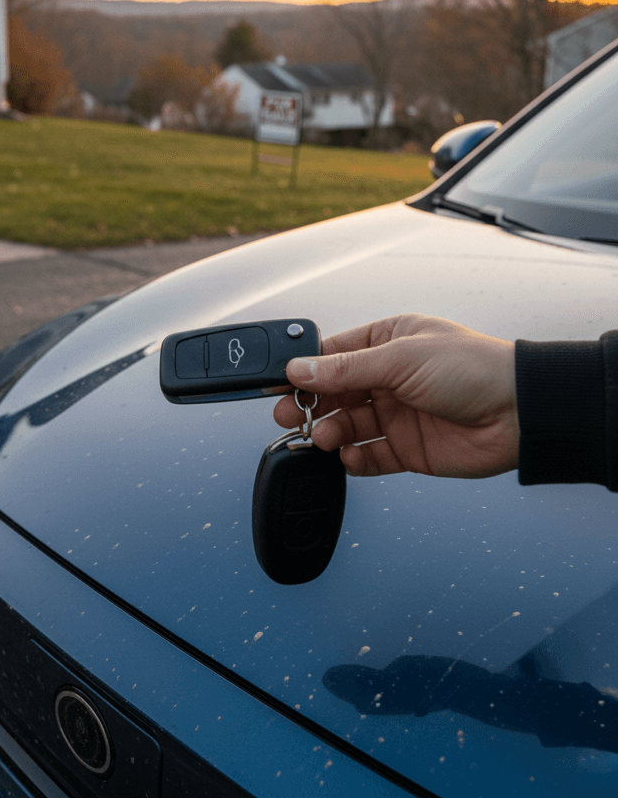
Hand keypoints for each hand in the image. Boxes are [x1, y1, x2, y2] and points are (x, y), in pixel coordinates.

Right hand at [272, 314, 519, 479]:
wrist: (522, 413)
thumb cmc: (474, 368)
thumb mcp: (400, 357)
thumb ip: (344, 368)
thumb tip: (298, 369)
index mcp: (386, 342)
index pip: (332, 355)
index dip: (304, 370)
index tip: (279, 384)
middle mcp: (389, 378)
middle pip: (333, 393)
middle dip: (309, 405)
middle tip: (288, 416)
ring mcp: (397, 414)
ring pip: (347, 426)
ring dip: (330, 432)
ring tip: (323, 438)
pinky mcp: (408, 449)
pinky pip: (370, 457)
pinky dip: (354, 459)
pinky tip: (348, 457)